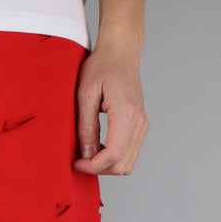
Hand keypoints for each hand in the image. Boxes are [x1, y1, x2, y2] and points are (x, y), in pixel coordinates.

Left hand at [73, 39, 148, 175]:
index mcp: (126, 113)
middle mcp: (139, 122)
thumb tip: (87, 154)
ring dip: (106, 166)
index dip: (93, 166)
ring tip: (89, 153)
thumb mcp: (85, 95)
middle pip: (122, 165)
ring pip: (127, 164)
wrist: (121, 52)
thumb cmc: (101, 67)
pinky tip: (99, 147)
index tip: (77, 162)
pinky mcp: (141, 126)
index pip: (113, 155)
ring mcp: (143, 124)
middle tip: (80, 159)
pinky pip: (129, 154)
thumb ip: (86, 127)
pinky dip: (114, 158)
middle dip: (99, 169)